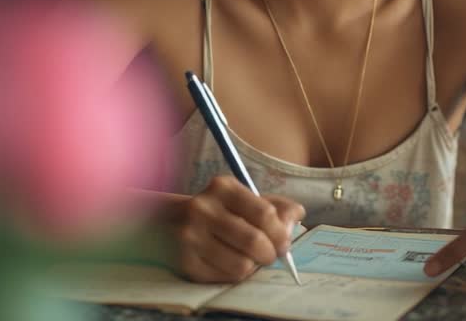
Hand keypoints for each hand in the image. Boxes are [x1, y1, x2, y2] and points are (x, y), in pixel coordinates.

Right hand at [172, 175, 305, 282]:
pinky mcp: (185, 262)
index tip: (284, 242)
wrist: (167, 223)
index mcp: (222, 188)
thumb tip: (298, 215)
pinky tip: (229, 262)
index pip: (264, 213)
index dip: (280, 232)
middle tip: (270, 255)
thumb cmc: (217, 210)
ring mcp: (190, 237)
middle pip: (255, 241)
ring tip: (249, 258)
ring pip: (242, 264)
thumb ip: (274, 206)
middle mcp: (203, 209)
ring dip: (253, 266)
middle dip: (271, 253)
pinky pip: (226, 277)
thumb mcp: (242, 199)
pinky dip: (236, 274)